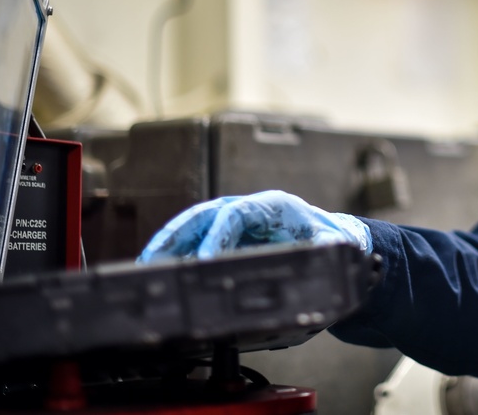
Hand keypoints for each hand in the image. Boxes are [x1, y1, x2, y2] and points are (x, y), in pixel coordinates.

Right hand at [137, 190, 371, 262]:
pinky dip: (176, 252)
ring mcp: (235, 218)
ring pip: (194, 224)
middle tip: (153, 261)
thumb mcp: (331, 248)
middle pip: (205, 213)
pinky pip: (196, 238)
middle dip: (176, 235)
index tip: (201, 261)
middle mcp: (250, 207)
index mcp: (275, 206)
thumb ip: (325, 253)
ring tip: (146, 267)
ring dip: (168, 244)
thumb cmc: (329, 244)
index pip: (236, 213)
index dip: (216, 236)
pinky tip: (160, 270)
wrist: (328, 239)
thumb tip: (319, 257)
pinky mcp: (226, 233)